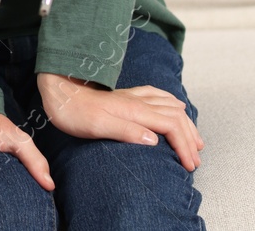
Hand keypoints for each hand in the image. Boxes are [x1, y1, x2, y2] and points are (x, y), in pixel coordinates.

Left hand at [37, 72, 203, 170]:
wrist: (58, 90)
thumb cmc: (74, 112)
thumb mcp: (97, 126)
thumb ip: (126, 131)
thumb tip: (154, 140)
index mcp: (135, 111)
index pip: (171, 127)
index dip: (184, 146)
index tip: (189, 165)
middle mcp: (138, 101)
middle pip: (176, 117)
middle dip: (190, 138)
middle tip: (195, 159)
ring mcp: (133, 97)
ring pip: (170, 106)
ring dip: (186, 123)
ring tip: (195, 140)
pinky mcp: (126, 96)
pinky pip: (158, 95)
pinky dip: (174, 104)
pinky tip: (176, 108)